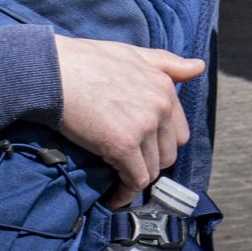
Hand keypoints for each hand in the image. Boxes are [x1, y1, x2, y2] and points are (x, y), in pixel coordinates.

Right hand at [52, 35, 204, 207]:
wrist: (53, 71)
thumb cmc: (86, 61)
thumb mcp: (133, 54)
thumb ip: (167, 63)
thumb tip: (199, 66)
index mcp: (164, 86)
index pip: (178, 131)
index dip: (160, 144)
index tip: (143, 151)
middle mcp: (160, 106)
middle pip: (169, 153)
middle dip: (151, 162)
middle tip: (128, 166)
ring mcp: (144, 126)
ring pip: (153, 169)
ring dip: (137, 179)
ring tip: (119, 181)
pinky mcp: (123, 144)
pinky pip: (136, 180)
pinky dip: (126, 193)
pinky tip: (113, 196)